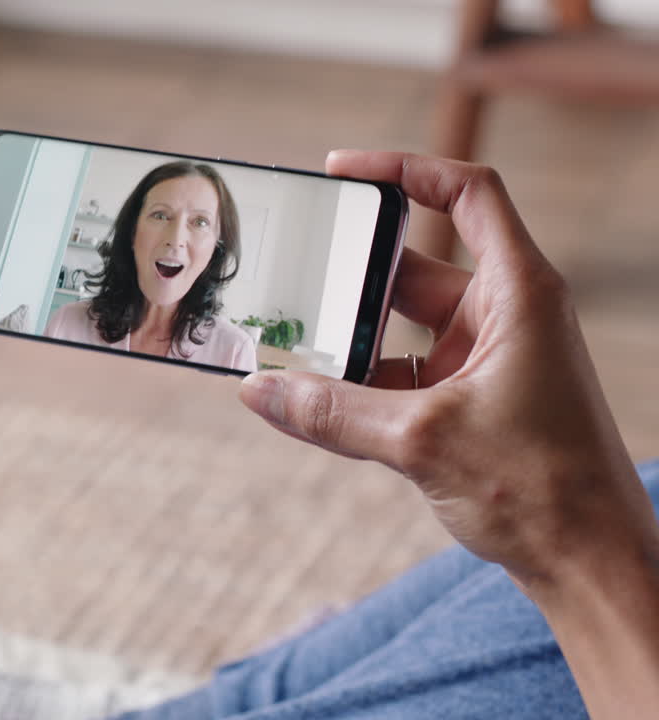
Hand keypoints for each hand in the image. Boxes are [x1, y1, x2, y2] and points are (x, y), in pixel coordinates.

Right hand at [239, 151, 658, 594]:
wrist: (588, 563)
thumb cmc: (542, 488)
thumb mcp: (420, 440)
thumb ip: (332, 412)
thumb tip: (258, 391)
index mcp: (517, 294)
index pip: (468, 194)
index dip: (405, 169)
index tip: (342, 171)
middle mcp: (504, 316)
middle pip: (413, 265)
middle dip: (351, 272)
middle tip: (291, 270)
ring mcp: (485, 360)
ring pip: (400, 327)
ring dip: (349, 337)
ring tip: (286, 339)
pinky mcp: (467, 401)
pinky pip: (399, 375)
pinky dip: (358, 384)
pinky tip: (310, 398)